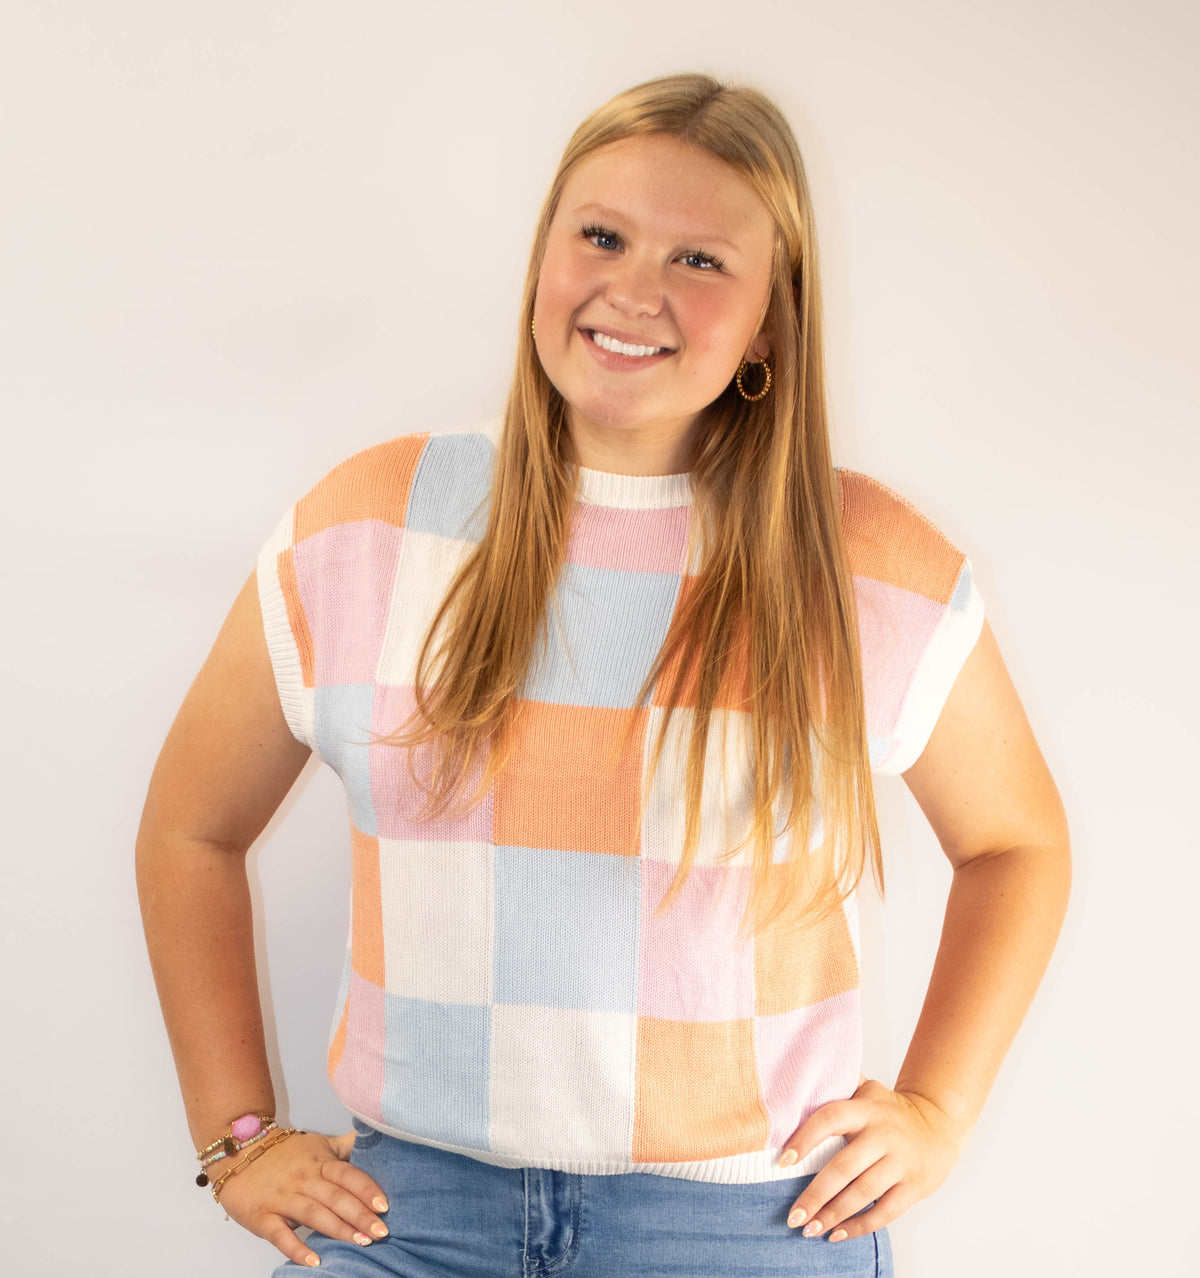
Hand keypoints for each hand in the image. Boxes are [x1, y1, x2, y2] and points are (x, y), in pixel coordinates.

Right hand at [214, 1130, 390, 1266]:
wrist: (239, 1152)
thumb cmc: (284, 1153)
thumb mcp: (317, 1144)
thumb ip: (344, 1147)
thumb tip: (374, 1138)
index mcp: (319, 1162)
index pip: (347, 1175)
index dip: (366, 1189)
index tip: (385, 1206)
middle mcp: (304, 1179)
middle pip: (335, 1197)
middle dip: (360, 1215)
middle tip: (381, 1232)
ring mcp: (283, 1198)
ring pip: (314, 1214)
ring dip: (338, 1230)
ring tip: (360, 1243)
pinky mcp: (262, 1217)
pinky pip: (281, 1234)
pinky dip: (297, 1249)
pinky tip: (315, 1261)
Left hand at [778, 1079, 965, 1242]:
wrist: (939, 1123)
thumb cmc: (889, 1111)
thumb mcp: (867, 1092)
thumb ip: (838, 1089)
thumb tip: (794, 1085)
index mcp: (865, 1109)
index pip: (830, 1119)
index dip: (805, 1138)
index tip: (783, 1162)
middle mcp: (883, 1134)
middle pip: (844, 1166)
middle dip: (815, 1194)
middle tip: (793, 1216)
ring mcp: (900, 1161)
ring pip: (863, 1192)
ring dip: (833, 1215)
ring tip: (810, 1229)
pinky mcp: (914, 1186)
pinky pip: (885, 1212)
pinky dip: (859, 1226)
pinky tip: (837, 1234)